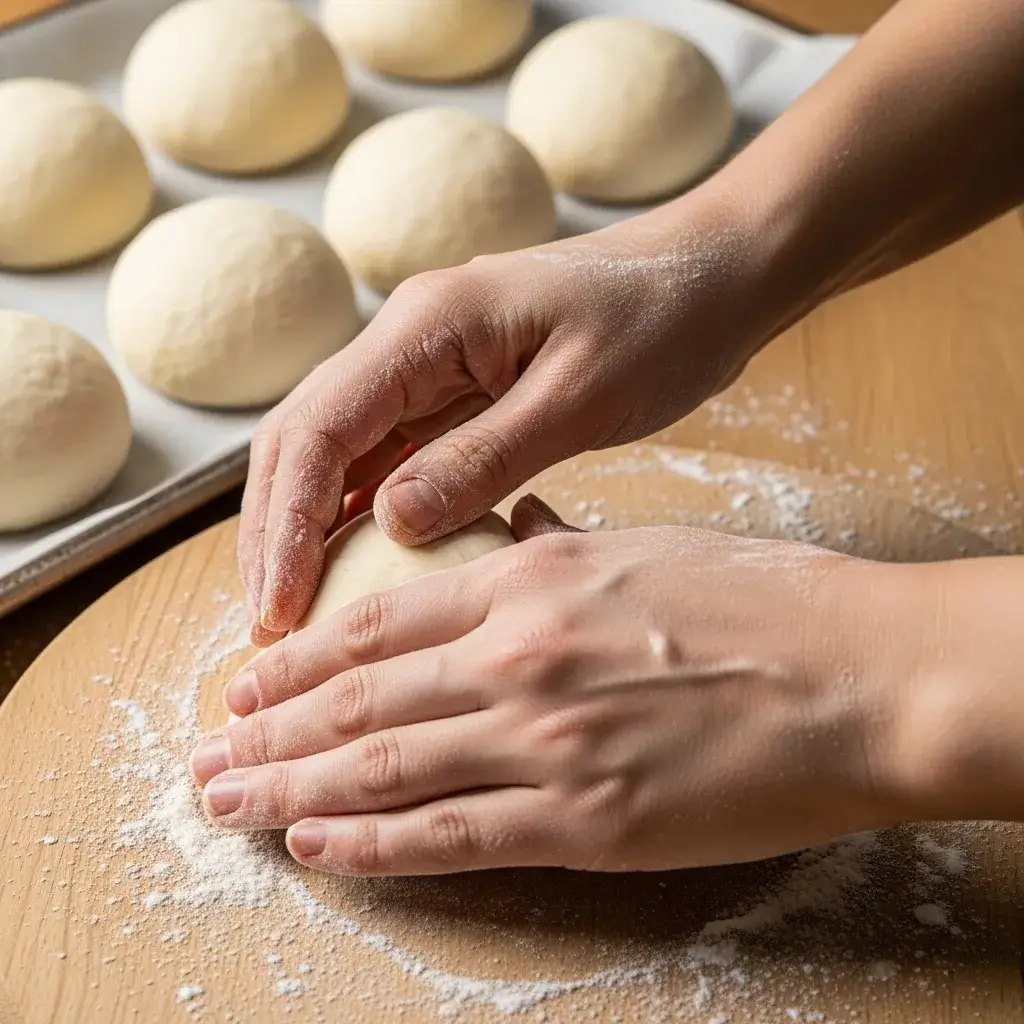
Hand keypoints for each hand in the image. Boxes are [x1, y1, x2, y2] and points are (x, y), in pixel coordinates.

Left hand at [194, 498, 922, 874]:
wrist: (857, 674)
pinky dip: (371, 845)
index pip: (379, 619)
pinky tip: (317, 847)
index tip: (251, 680)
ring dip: (291, 790)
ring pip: (381, 768)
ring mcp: (543, 739)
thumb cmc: (763, 599)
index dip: (302, 657)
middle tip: (209, 751)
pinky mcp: (582, 818)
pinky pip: (448, 834)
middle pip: (358, 697)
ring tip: (228, 801)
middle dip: (270, 730)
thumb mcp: (646, 545)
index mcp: (533, 578)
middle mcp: (517, 654)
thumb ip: (560, 552)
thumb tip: (512, 540)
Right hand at [238, 188, 768, 644]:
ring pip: (334, 452)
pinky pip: (385, 457)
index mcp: (427, 324)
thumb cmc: (663, 321)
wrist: (712, 275)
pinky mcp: (455, 394)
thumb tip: (389, 524)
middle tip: (270, 629)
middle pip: (303, 438)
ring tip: (294, 614)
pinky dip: (358, 515)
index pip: (319, 427)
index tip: (277, 610)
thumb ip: (484, 457)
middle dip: (275, 531)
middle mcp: (408, 340)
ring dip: (305, 528)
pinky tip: (356, 569)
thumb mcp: (582, 396)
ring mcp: (427, 366)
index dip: (285, 524)